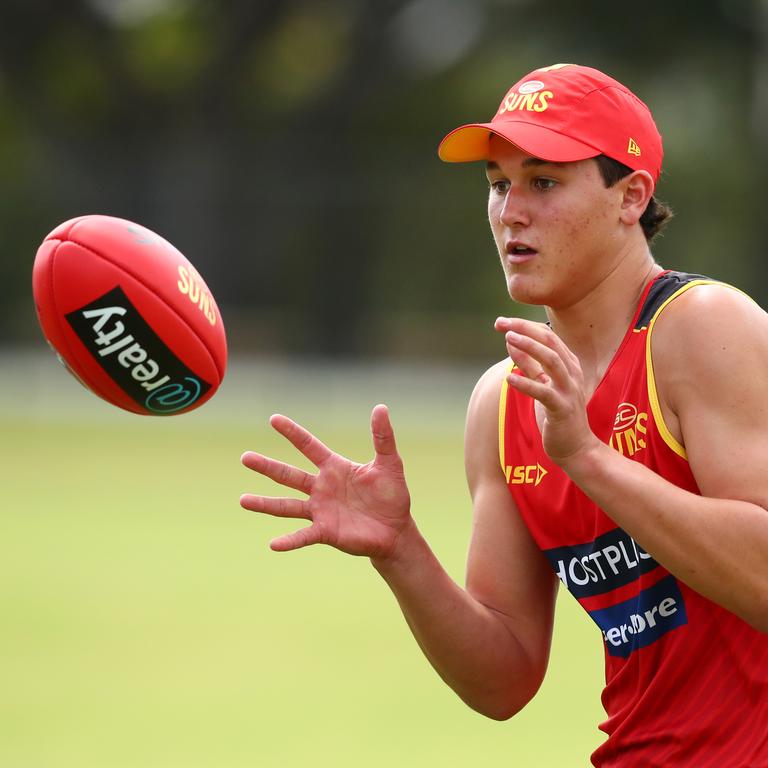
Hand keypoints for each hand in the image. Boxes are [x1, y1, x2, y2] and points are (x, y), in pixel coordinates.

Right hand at [240, 404, 411, 557]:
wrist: (396, 530)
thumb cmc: (391, 495)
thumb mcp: (390, 463)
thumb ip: (383, 438)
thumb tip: (380, 407)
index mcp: (334, 468)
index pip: (309, 446)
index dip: (292, 433)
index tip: (273, 419)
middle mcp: (321, 488)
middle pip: (288, 475)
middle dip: (267, 466)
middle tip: (245, 457)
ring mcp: (320, 510)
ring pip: (287, 506)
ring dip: (265, 504)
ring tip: (243, 500)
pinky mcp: (326, 532)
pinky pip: (304, 536)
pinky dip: (289, 541)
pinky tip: (274, 544)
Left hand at [494, 317, 598, 464]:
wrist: (576, 448)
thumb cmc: (558, 415)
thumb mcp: (542, 384)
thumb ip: (529, 364)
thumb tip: (511, 342)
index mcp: (568, 364)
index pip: (547, 336)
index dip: (525, 326)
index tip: (503, 322)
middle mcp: (572, 373)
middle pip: (550, 341)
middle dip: (525, 329)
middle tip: (502, 323)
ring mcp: (569, 390)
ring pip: (552, 361)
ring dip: (529, 347)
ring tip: (508, 339)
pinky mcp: (562, 409)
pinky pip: (543, 392)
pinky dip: (526, 383)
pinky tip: (509, 377)